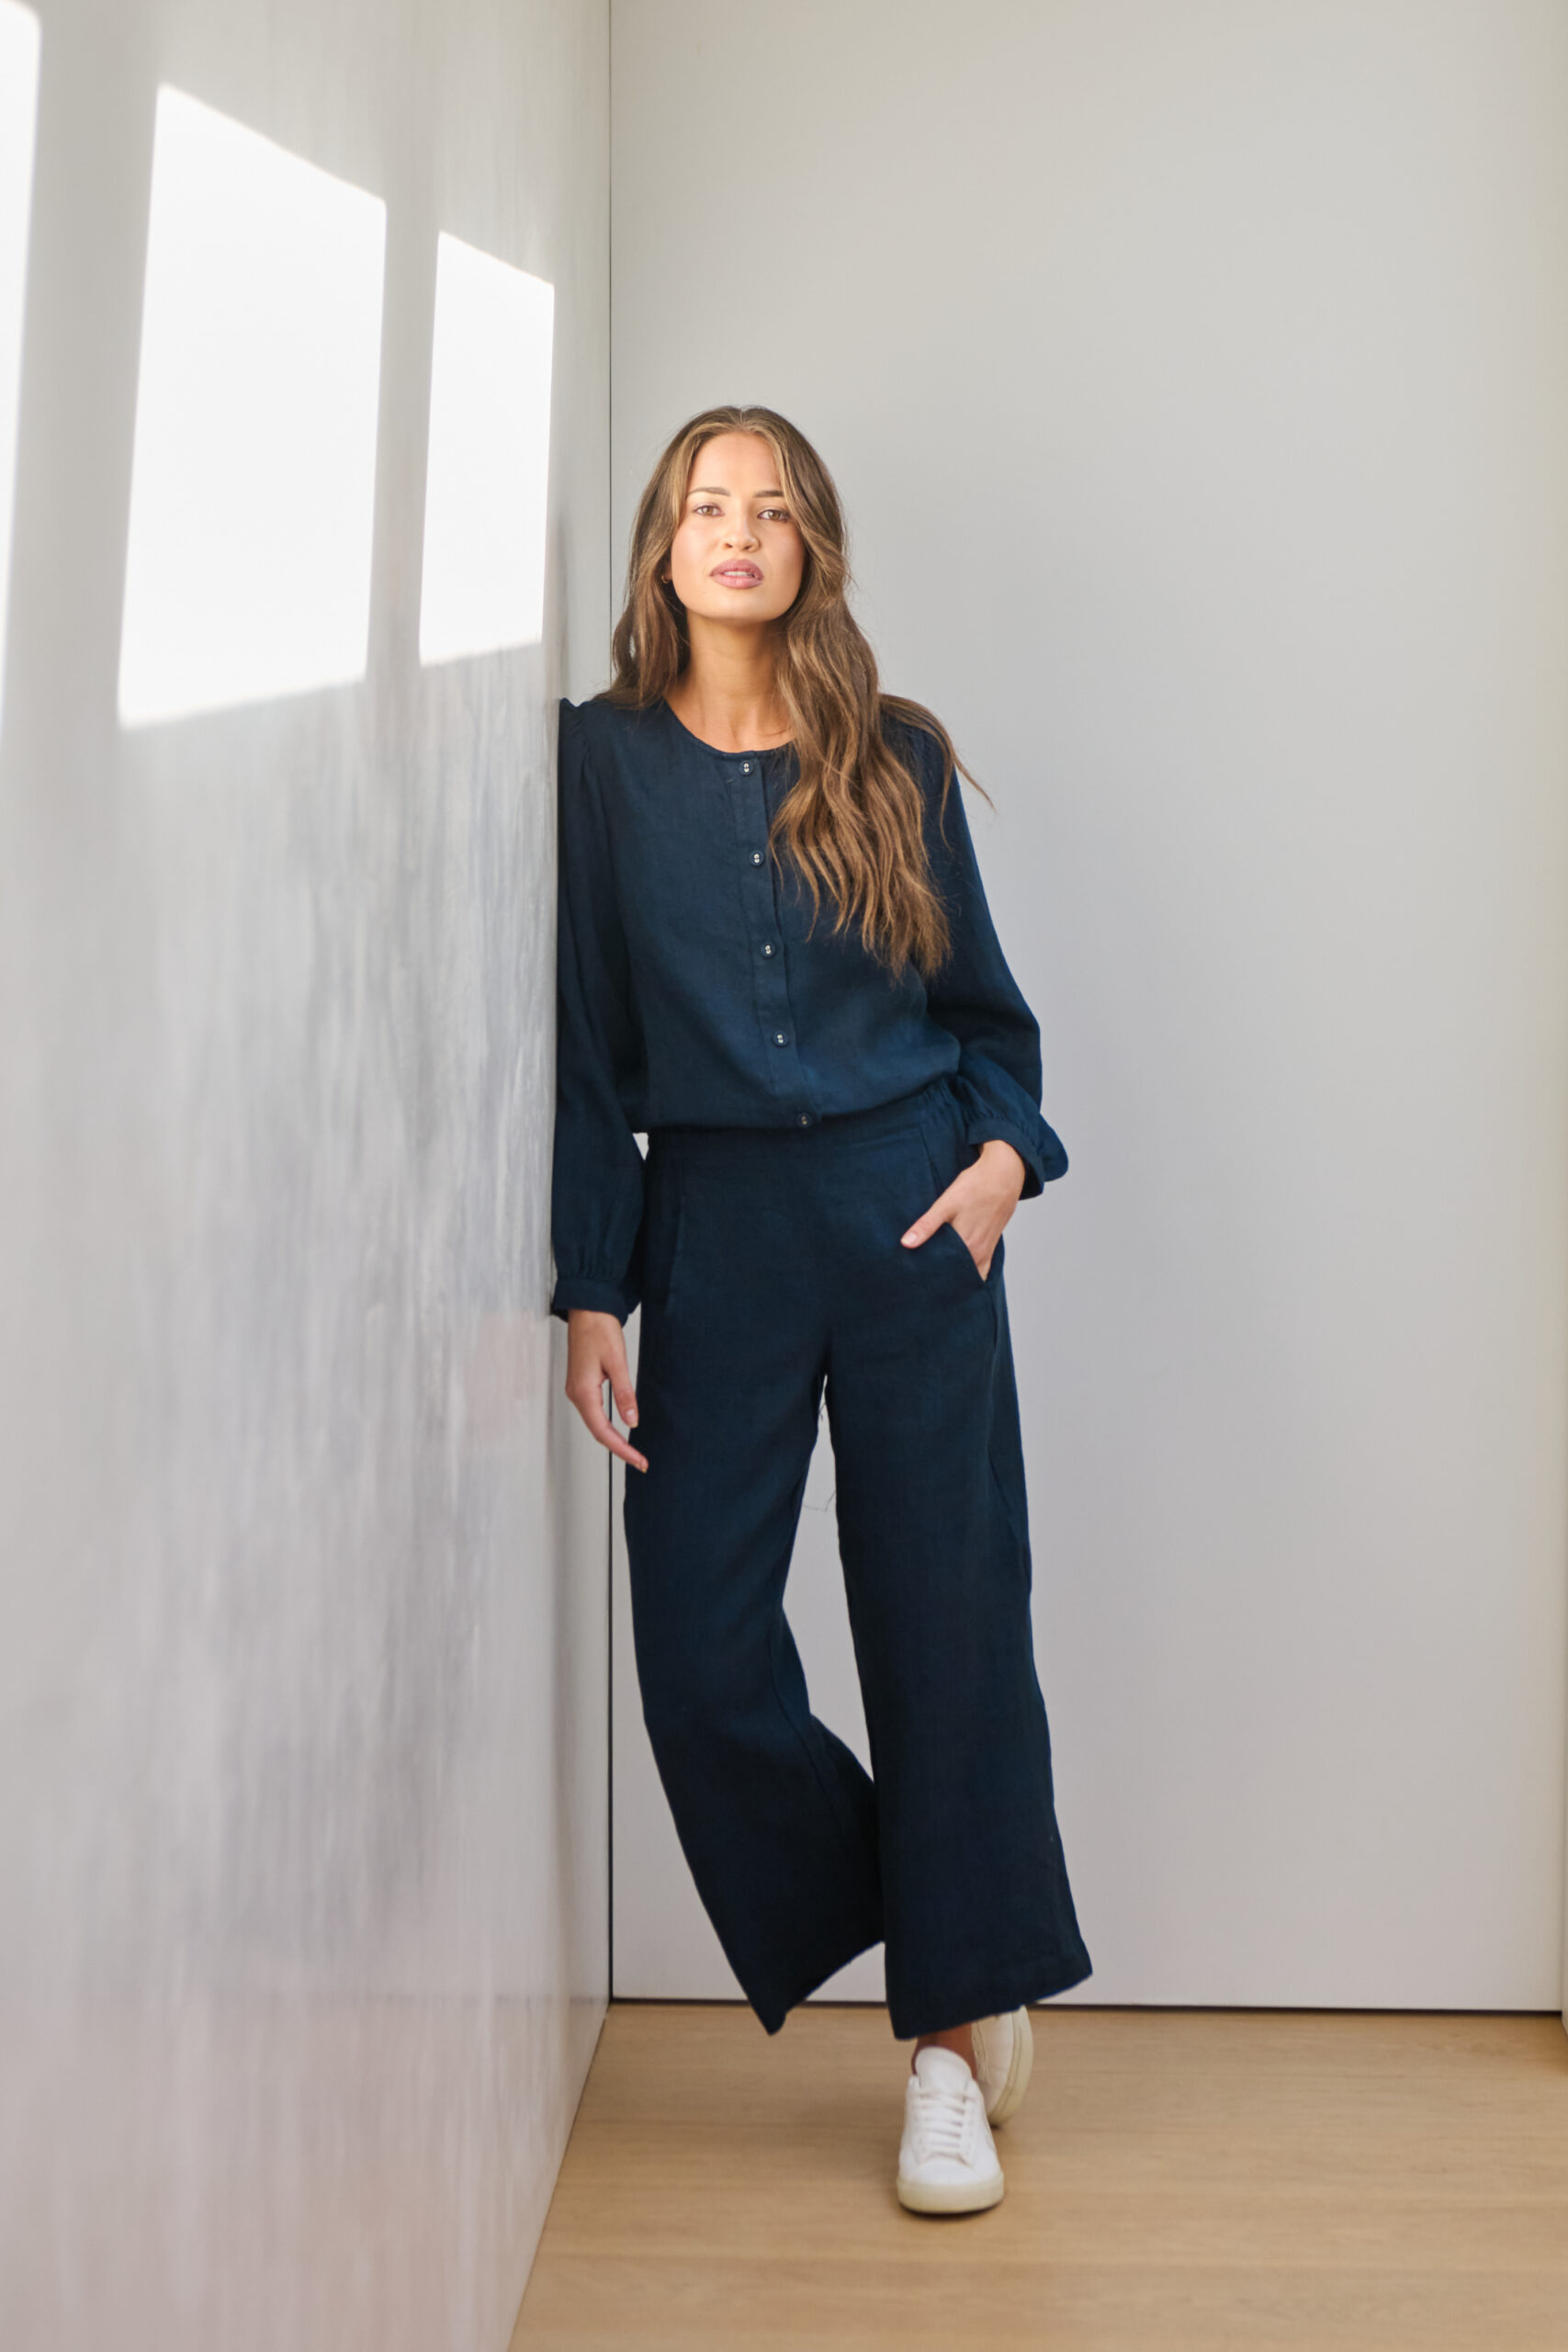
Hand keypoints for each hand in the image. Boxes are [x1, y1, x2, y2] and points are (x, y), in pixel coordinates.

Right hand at [565, 1309, 648, 1471]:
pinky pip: (593, 1412)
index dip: (622, 1449)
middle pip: (597, 1431)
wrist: (587, 1311)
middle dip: (619, 1448)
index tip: (638, 1460)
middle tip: (640, 1461)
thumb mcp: (617, 1363)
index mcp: (583, 1391)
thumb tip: (631, 1420)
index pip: (603, 1431)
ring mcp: (577, 1390)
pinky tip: (619, 1430)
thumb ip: (624, 1393)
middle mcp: (576, 1394)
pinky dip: (606, 1425)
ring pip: (595, 1423)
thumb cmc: (599, 1331)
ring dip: (613, 1439)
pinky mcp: (581, 1385)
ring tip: (633, 1451)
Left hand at [900, 1138, 1025, 1280]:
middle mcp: (978, 1254)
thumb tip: (905, 1244)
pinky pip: (980, 1269)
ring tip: (937, 1282)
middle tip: (921, 1285)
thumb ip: (926, 1226)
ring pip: (969, 1275)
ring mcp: (986, 1252)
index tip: (915, 1283)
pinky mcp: (990, 1246)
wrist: (1003, 1176)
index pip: (943, 1273)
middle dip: (940, 1282)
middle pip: (956, 1277)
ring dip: (955, 1279)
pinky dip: (969, 1273)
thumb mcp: (946, 1204)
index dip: (929, 1279)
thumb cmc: (975, 1187)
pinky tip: (957, 1272)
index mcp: (966, 1247)